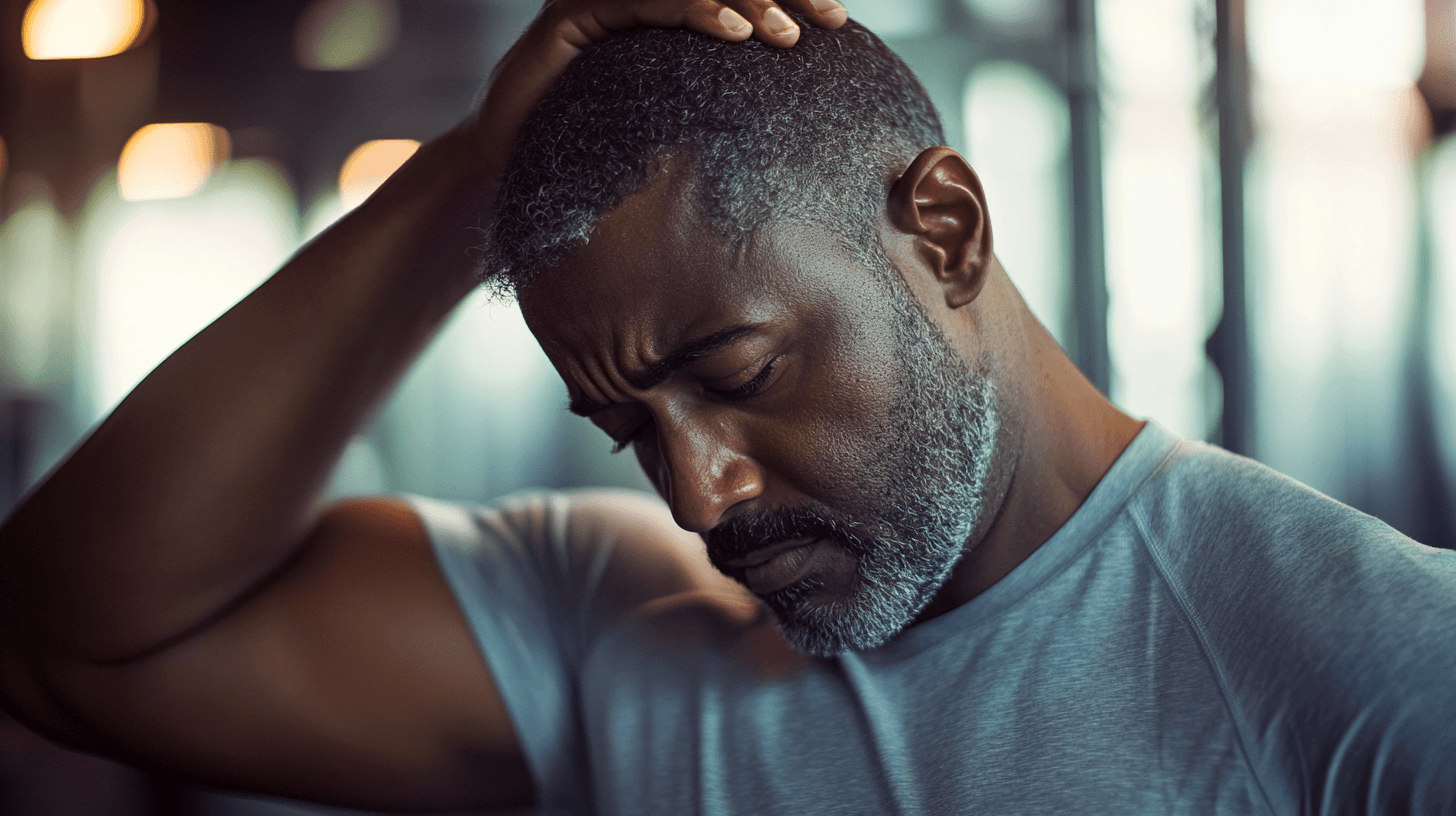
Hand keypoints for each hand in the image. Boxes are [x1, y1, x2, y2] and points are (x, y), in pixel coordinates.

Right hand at [460, 0, 847, 172]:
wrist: (502, 180)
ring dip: (747, 0)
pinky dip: (692, 9)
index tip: (840, 22)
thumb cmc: (585, 163)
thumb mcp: (666, 137)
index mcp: (658, 15)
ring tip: (788, 34)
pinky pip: (640, 2)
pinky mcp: (569, 14)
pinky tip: (735, 31)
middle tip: (833, 18)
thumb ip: (714, 120)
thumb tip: (787, 142)